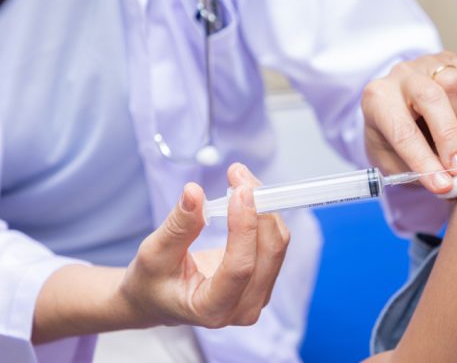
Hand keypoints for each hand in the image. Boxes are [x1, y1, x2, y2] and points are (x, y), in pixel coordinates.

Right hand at [118, 163, 288, 328]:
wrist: (157, 297)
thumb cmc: (152, 280)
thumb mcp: (154, 253)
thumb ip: (178, 225)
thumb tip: (194, 192)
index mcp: (211, 309)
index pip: (240, 268)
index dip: (243, 227)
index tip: (238, 191)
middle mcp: (242, 309)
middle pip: (268, 252)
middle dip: (258, 207)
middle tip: (237, 174)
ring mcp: (258, 296)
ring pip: (276, 243)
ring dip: (263, 205)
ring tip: (239, 179)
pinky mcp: (264, 279)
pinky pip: (275, 241)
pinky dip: (264, 213)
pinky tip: (245, 196)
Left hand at [362, 51, 456, 192]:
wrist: (400, 112)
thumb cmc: (394, 142)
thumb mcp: (394, 163)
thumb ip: (419, 172)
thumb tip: (453, 181)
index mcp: (378, 99)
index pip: (402, 130)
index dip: (424, 160)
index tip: (442, 185)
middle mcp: (404, 75)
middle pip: (433, 96)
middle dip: (449, 137)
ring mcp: (431, 64)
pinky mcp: (455, 60)